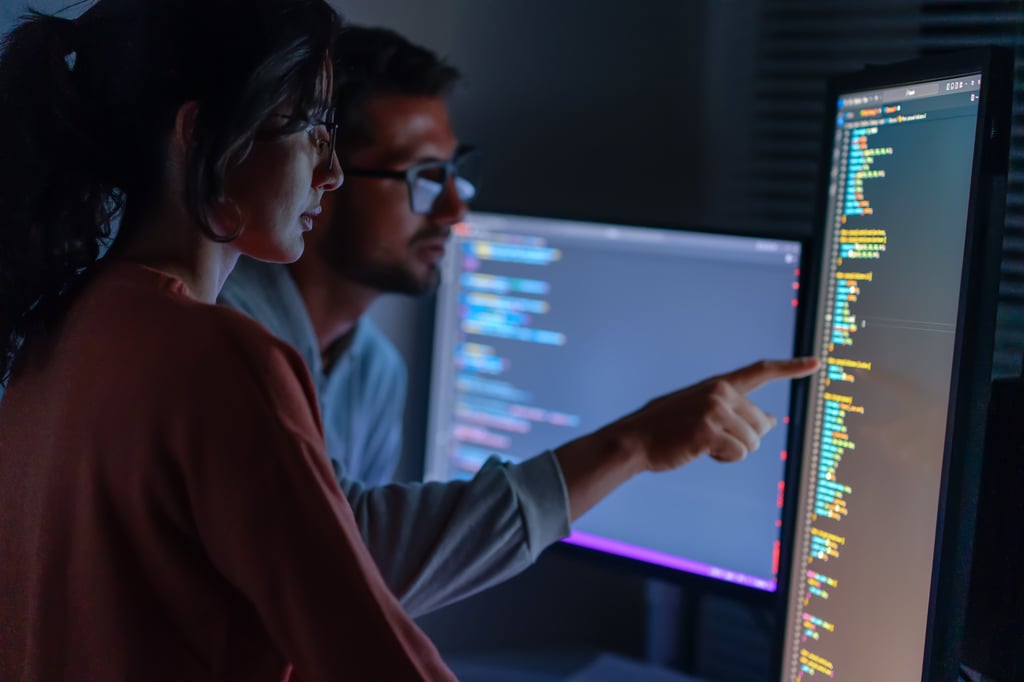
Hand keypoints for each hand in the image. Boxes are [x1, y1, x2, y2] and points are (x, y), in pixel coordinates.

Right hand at [555, 357, 818, 520]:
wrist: (634, 440)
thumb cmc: (668, 430)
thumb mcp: (703, 413)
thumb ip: (736, 413)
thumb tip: (773, 421)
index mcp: (718, 384)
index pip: (760, 371)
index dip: (790, 367)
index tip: (816, 362)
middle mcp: (719, 392)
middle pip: (760, 425)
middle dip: (743, 439)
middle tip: (710, 439)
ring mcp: (714, 410)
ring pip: (752, 443)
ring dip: (731, 451)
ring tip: (701, 444)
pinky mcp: (707, 431)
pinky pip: (737, 454)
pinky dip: (722, 459)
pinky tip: (699, 451)